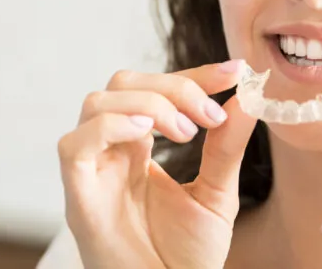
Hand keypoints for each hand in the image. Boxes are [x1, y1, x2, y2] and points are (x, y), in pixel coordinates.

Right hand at [57, 60, 258, 268]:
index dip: (194, 75)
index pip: (156, 90)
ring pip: (96, 102)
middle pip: (123, 84)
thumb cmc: (185, 259)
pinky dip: (108, 127)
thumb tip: (247, 98)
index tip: (235, 72)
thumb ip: (226, 148)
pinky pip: (74, 144)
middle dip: (173, 86)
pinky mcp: (78, 197)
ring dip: (148, 104)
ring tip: (186, 132)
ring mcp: (92, 172)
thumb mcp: (217, 195)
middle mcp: (110, 153)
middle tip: (210, 115)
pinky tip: (145, 135)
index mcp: (139, 149)